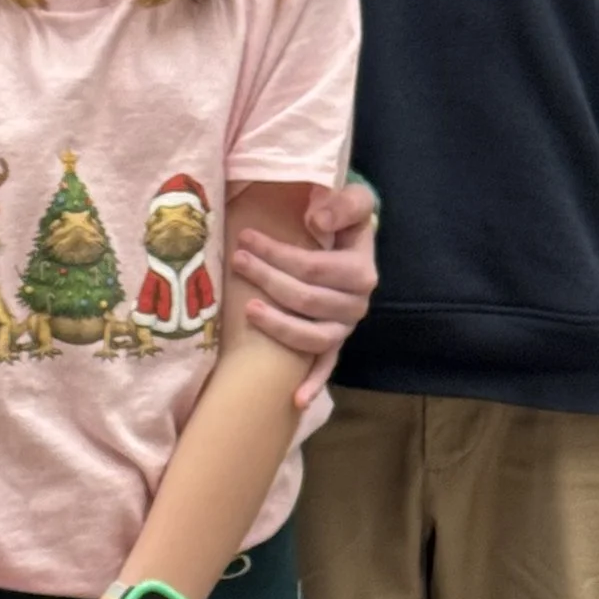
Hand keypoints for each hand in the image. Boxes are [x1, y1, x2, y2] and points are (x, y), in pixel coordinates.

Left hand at [235, 177, 376, 411]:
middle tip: (238, 261)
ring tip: (248, 310)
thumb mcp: (353, 200)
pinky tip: (296, 399)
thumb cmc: (345, 219)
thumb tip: (316, 220)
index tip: (246, 238)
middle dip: (267, 279)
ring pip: (311, 336)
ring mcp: (345, 327)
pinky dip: (313, 384)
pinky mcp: (335, 343)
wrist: (354, 240)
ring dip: (278, 326)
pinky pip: (326, 367)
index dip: (278, 254)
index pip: (313, 267)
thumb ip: (342, 204)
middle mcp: (357, 303)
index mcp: (361, 269)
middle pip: (306, 299)